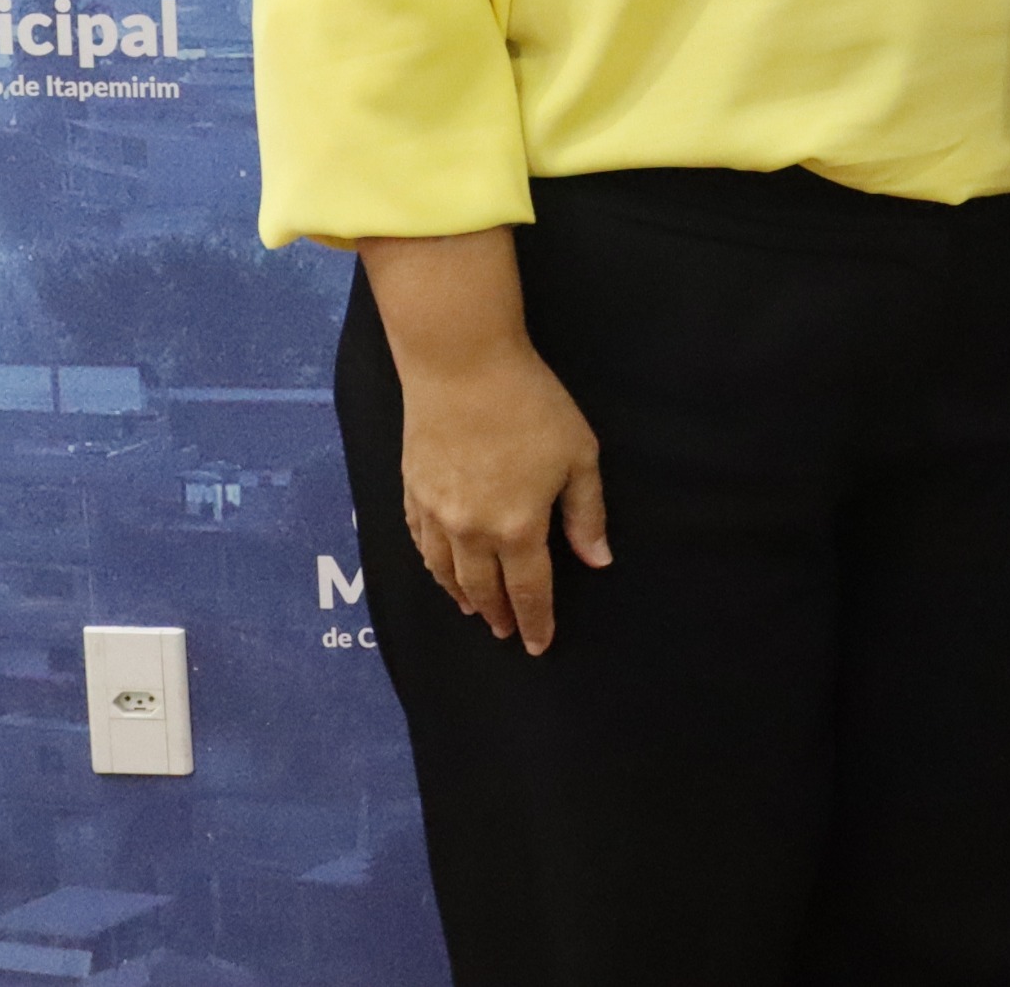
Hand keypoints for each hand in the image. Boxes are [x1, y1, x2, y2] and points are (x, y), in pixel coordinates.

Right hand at [398, 337, 609, 652]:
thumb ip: (586, 514)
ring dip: (462, 596)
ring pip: (446, 573)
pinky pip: (420, 544)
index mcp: (518, 528)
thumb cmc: (530, 405)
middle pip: (484, 589)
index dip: (536, 622)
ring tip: (473, 610)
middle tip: (506, 632)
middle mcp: (471, 532)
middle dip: (498, 615)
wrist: (462, 362)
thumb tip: (597, 560)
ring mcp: (436, 513)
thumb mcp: (578, 456)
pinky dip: (432, 566)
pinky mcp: (412, 491)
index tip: (539, 646)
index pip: (529, 591)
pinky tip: (439, 569)